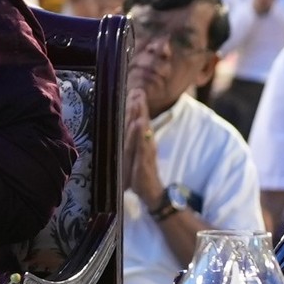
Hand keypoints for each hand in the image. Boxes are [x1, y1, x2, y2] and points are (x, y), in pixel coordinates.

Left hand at [125, 85, 161, 203]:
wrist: (152, 192)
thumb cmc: (142, 174)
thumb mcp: (136, 155)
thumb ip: (134, 141)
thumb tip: (131, 125)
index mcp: (142, 142)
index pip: (138, 121)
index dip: (137, 107)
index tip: (136, 91)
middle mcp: (145, 144)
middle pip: (140, 123)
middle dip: (138, 107)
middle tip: (137, 91)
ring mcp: (145, 153)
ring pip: (141, 132)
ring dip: (140, 116)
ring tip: (138, 101)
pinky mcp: (144, 163)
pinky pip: (142, 148)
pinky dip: (141, 136)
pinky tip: (140, 125)